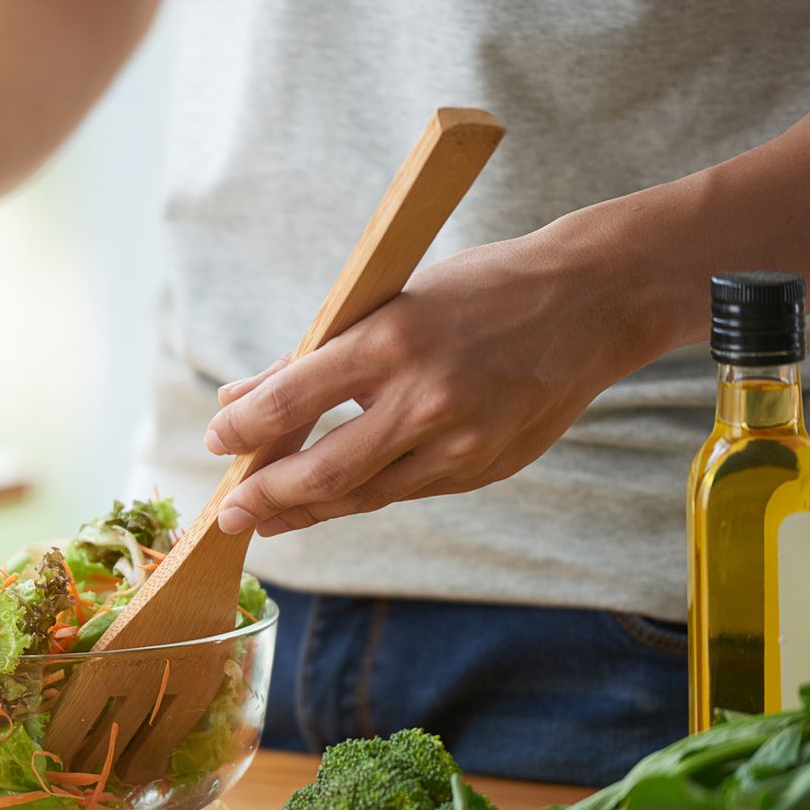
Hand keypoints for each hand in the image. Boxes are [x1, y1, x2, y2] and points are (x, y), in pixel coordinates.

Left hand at [203, 225, 665, 535]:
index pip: (291, 401)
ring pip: (363, 496)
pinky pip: (406, 492)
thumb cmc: (479, 290)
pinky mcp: (485, 469)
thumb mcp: (386, 301)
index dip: (242, 431)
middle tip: (226, 514)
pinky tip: (328, 501)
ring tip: (264, 518)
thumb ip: (310, 357)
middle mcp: (426, 400)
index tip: (216, 441)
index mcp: (392, 342)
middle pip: (322, 473)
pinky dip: (360, 497)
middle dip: (264, 498)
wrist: (594, 302)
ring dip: (305, 512)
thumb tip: (236, 398)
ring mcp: (461, 443)